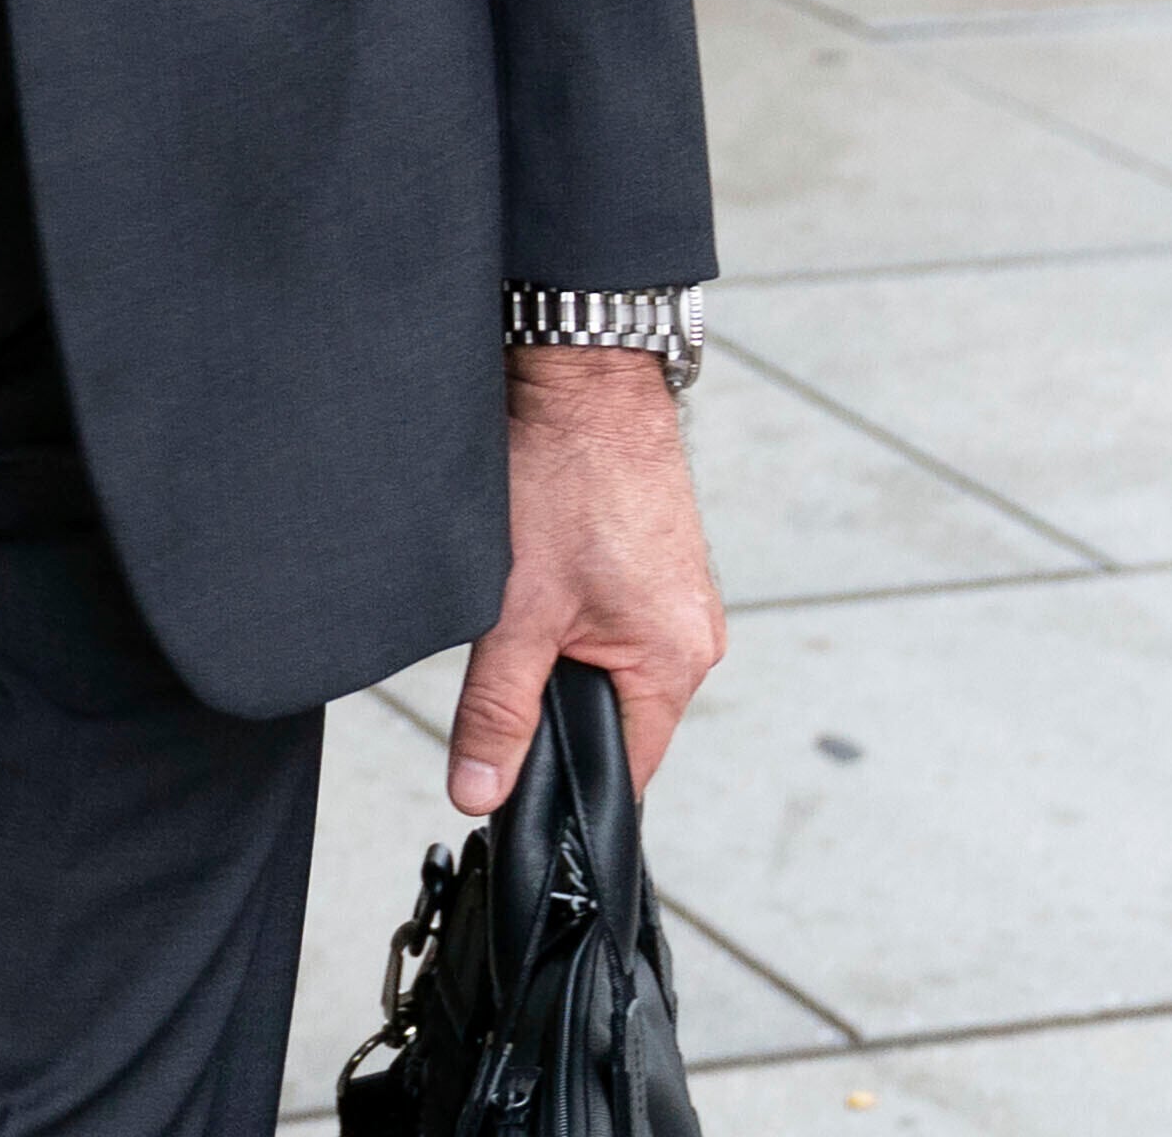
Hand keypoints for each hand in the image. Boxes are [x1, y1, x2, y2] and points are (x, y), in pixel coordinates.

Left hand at [446, 348, 722, 804]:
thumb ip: (498, 710)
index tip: (512, 778)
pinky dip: (572, 617)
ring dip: (562, 657)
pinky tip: (542, 579)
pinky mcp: (657, 566)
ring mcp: (678, 598)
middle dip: (558, 710)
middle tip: (505, 667)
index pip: (625, 769)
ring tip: (525, 609)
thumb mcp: (517, 610)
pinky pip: (615, 623)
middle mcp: (693, 636)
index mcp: (677, 662)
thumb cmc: (566, 478)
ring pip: (610, 667)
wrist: (583, 380)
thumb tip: (477, 792)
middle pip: (618, 720)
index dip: (564, 781)